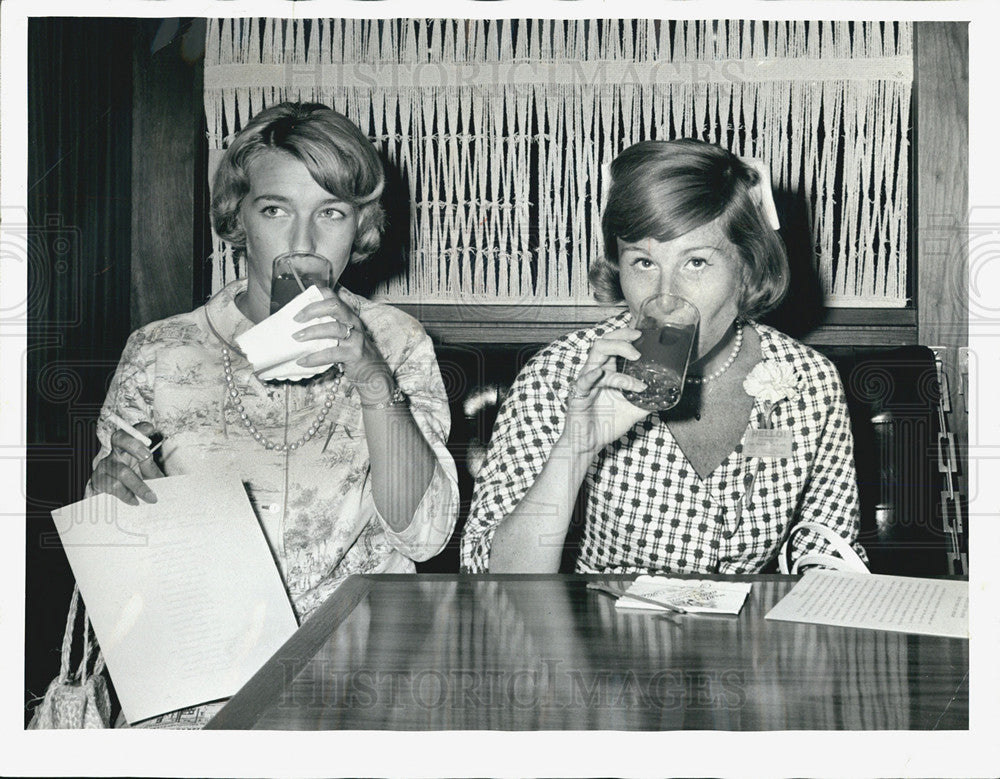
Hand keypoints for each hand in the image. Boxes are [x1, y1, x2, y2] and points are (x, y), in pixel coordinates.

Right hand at [89, 421, 163, 504]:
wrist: (112, 499)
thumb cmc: (133, 481)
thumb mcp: (146, 474)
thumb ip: (151, 470)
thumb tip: (164, 475)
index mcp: (127, 448)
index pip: (132, 432)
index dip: (139, 428)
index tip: (150, 428)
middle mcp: (115, 453)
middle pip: (120, 440)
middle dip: (134, 446)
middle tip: (147, 456)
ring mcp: (104, 466)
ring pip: (122, 471)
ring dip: (139, 486)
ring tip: (150, 497)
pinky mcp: (97, 480)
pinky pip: (111, 486)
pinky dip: (126, 495)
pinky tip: (134, 501)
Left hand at [291, 287, 391, 391]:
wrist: (372, 372)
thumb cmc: (352, 353)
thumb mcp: (341, 336)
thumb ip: (326, 328)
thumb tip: (298, 326)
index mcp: (348, 316)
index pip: (333, 297)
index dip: (316, 296)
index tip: (298, 303)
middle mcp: (353, 323)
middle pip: (334, 306)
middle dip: (312, 310)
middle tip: (296, 319)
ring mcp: (356, 338)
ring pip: (334, 328)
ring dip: (312, 331)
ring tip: (296, 338)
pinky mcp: (354, 354)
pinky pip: (332, 353)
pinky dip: (315, 357)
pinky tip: (302, 361)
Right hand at [562, 329, 650, 454]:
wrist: (589, 443)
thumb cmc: (606, 424)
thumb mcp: (634, 409)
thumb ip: (648, 400)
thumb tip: (667, 396)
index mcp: (607, 372)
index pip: (614, 344)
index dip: (626, 334)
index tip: (644, 333)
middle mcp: (596, 371)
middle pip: (604, 342)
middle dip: (623, 336)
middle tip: (640, 340)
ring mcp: (586, 381)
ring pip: (597, 353)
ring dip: (617, 350)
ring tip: (636, 357)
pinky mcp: (578, 393)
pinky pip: (584, 380)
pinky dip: (593, 375)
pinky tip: (601, 373)